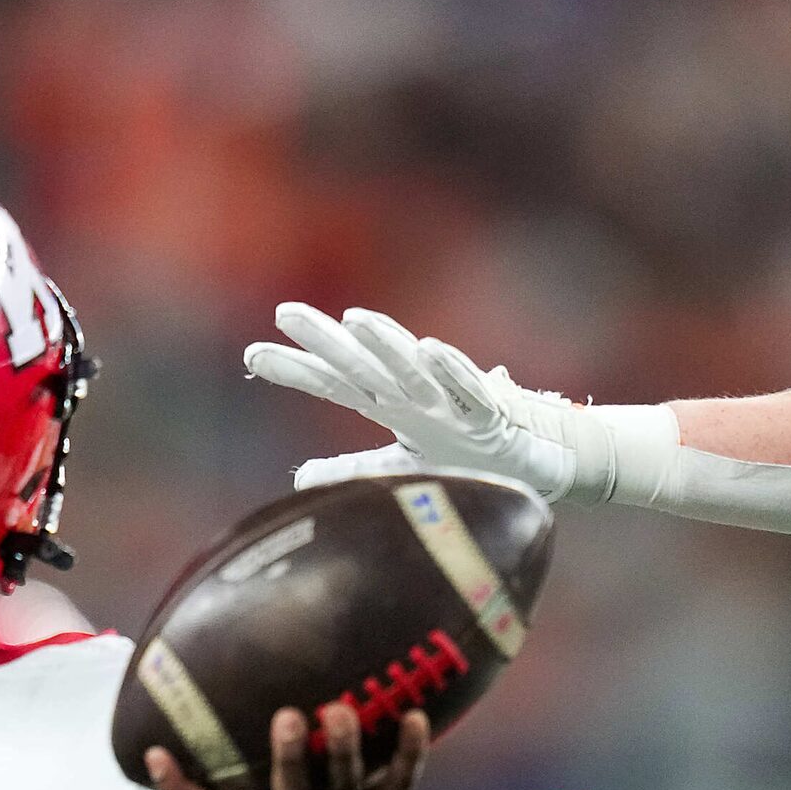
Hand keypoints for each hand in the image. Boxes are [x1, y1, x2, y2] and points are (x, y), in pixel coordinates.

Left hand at [246, 304, 582, 500]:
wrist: (537, 457)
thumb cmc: (469, 453)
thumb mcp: (403, 465)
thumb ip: (355, 468)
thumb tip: (300, 477)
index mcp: (393, 406)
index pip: (337, 383)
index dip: (298, 370)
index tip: (253, 355)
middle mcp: (417, 397)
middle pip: (366, 366)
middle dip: (327, 340)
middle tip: (285, 312)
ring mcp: (453, 403)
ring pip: (416, 370)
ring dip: (387, 344)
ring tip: (354, 320)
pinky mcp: (492, 416)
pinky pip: (472, 391)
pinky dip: (454, 372)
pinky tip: (433, 349)